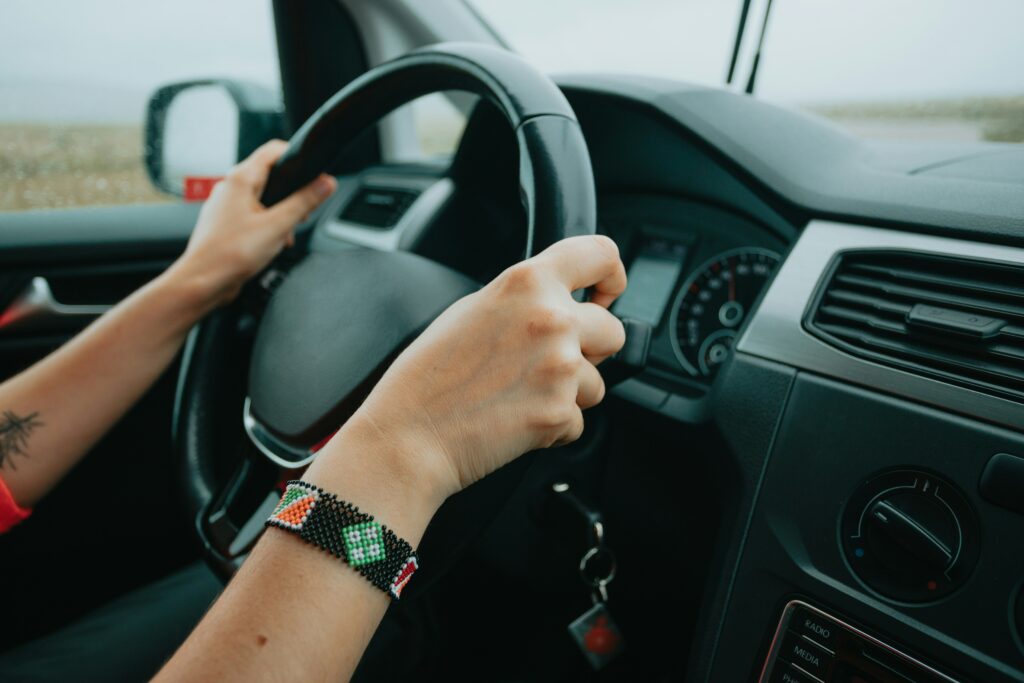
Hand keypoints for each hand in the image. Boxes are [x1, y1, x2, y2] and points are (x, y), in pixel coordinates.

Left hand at [170, 140, 336, 306]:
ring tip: (284, 234)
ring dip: (279, 214)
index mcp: (240, 179)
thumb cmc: (230, 254)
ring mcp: (225, 205)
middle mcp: (229, 188)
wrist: (203, 281)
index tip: (314, 173)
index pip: (273, 151)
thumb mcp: (278, 226)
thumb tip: (326, 183)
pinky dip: (265, 225)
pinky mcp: (224, 223)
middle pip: (270, 176)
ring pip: (261, 198)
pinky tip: (270, 244)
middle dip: (291, 193)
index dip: (297, 157)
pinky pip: (251, 215)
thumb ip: (304, 201)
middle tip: (303, 212)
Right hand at [339, 235, 626, 502]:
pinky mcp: (560, 412)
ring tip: (520, 395)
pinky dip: (554, 424)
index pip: (601, 254)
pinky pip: (578, 419)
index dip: (611, 276)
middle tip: (548, 363)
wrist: (409, 435)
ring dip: (570, 392)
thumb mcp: (473, 309)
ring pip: (598, 381)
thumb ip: (524, 299)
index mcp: (527, 282)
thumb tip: (560, 304)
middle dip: (590, 349)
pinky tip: (515, 418)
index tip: (605, 294)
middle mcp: (552, 318)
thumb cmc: (428, 376)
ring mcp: (561, 367)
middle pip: (612, 329)